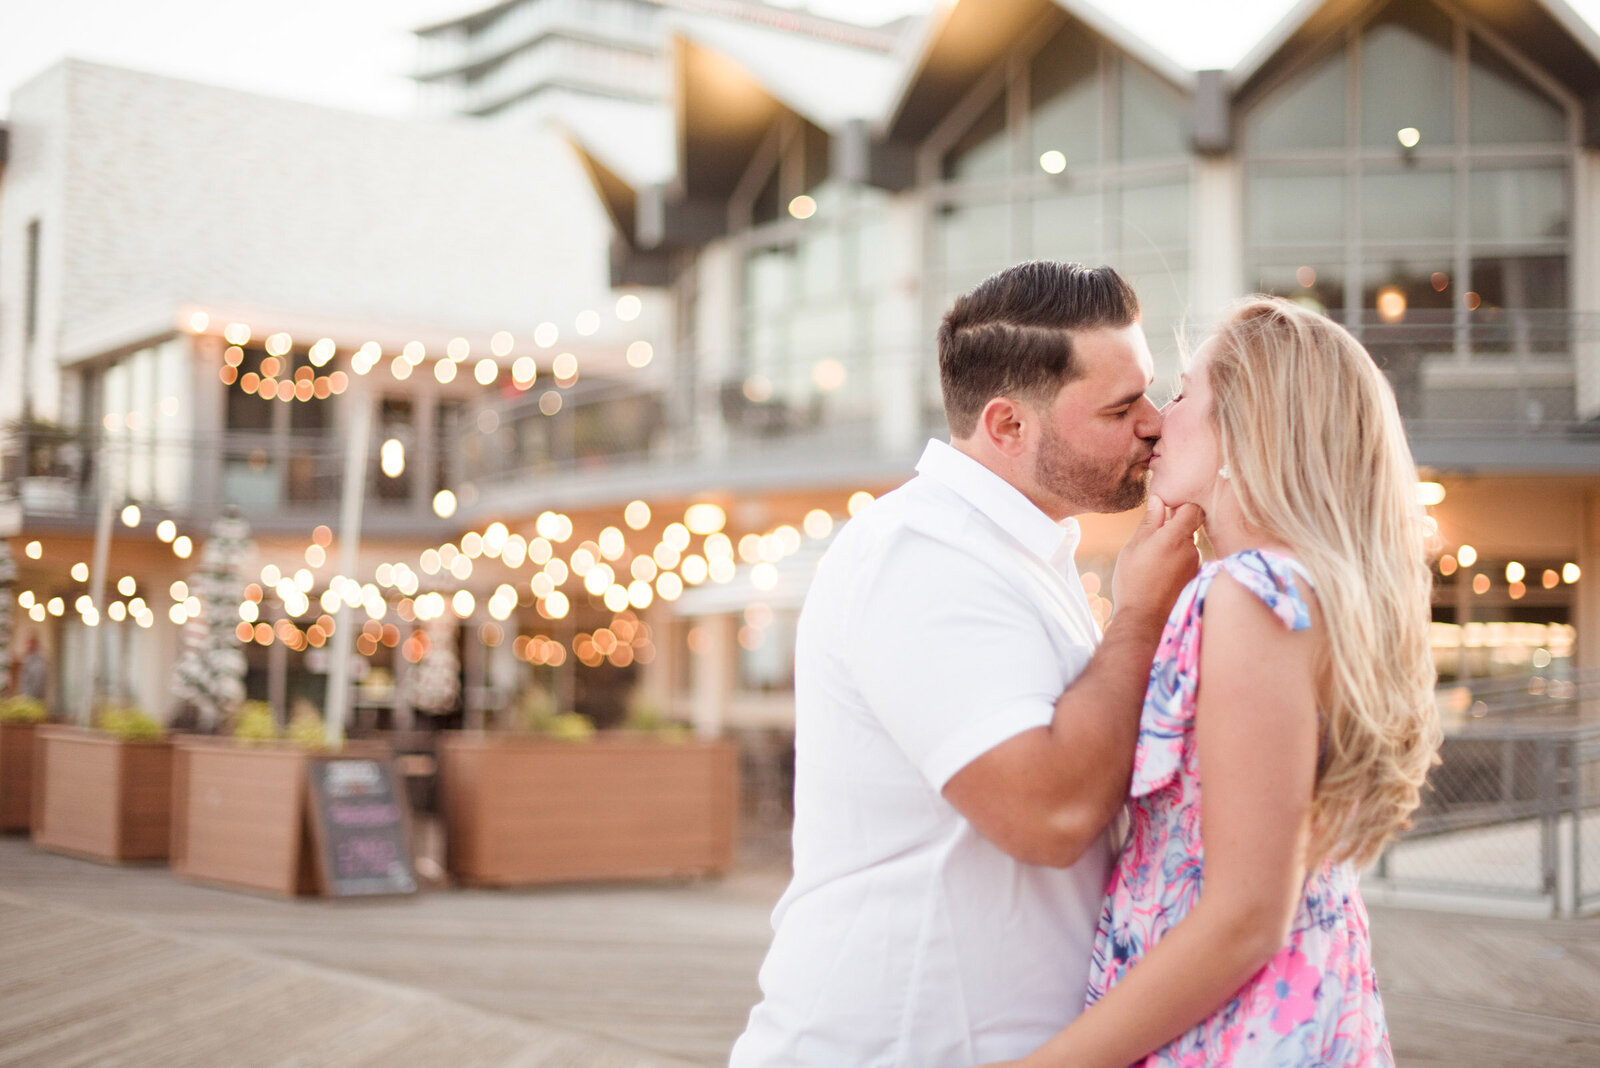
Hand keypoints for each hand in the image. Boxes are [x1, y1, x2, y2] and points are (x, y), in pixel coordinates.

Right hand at [1110, 493, 1202, 623]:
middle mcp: (1191, 549)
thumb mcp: (1134, 546)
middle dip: (1174, 530)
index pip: (1193, 509)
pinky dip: (1177, 564)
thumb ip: (1150, 522)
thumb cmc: (1133, 580)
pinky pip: (1188, 563)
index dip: (1181, 507)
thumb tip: (1158, 500)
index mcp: (1175, 537)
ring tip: (1153, 564)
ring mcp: (1196, 566)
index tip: (1166, 513)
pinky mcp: (1195, 579)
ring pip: (1188, 547)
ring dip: (1175, 549)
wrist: (1144, 618)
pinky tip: (1161, 576)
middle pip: (1190, 529)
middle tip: (1152, 542)